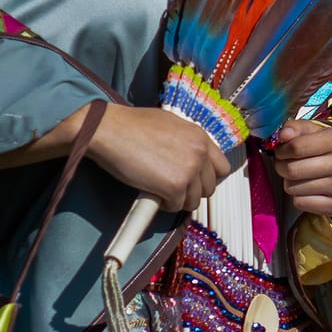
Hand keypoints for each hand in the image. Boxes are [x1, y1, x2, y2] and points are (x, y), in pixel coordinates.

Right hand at [89, 103, 231, 213]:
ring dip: (178, 199)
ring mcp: (189, 171)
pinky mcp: (174, 187)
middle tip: (173, 187)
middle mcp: (199, 153)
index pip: (222, 167)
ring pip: (194, 201)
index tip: (194, 180)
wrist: (109, 130)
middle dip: (192, 190)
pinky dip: (165, 204)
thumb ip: (186, 141)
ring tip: (161, 190)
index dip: (207, 177)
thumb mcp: (169, 124)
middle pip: (209, 188)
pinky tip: (153, 193)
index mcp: (200, 137)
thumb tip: (190, 157)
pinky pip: (176, 206)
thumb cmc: (131, 125)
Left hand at [271, 121, 331, 216]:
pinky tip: (309, 190)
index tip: (282, 151)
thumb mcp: (313, 131)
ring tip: (301, 176)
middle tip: (286, 164)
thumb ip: (296, 128)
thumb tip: (284, 135)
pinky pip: (300, 203)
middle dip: (282, 167)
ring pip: (293, 188)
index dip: (282, 150)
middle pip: (292, 169)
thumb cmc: (327, 148)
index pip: (295, 147)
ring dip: (290, 182)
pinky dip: (299, 197)